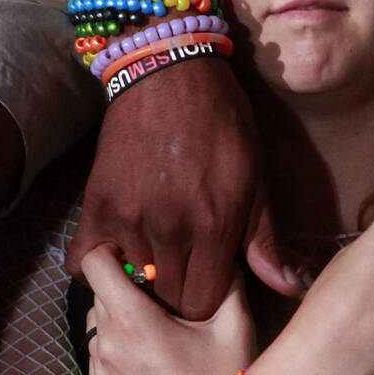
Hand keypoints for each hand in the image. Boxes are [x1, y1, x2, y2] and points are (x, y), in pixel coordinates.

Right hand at [66, 57, 300, 317]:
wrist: (169, 70)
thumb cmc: (221, 121)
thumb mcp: (255, 176)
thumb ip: (263, 239)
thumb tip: (288, 286)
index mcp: (215, 226)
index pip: (201, 304)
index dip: (206, 296)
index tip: (208, 277)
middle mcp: (170, 229)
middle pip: (166, 298)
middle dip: (176, 287)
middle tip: (181, 262)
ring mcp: (129, 218)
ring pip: (130, 279)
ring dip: (141, 269)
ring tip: (154, 244)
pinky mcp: (97, 204)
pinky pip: (85, 261)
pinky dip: (99, 260)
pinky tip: (119, 242)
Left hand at [83, 243, 255, 374]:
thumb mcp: (235, 325)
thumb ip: (226, 280)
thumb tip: (220, 251)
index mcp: (134, 320)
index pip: (95, 263)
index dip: (111, 252)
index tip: (136, 257)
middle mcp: (107, 345)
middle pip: (98, 293)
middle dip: (123, 288)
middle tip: (158, 298)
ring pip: (96, 325)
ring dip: (117, 320)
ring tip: (153, 332)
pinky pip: (99, 358)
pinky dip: (116, 351)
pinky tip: (148, 362)